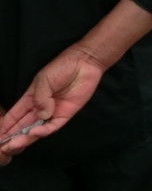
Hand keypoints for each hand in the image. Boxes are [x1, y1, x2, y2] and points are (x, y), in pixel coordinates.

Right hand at [0, 46, 104, 164]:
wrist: (85, 62)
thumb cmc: (63, 67)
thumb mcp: (43, 79)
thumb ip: (39, 98)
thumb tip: (41, 116)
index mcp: (31, 98)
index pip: (16, 115)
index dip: (6, 126)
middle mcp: (40, 108)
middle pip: (24, 126)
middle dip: (12, 136)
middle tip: (3, 147)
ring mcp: (53, 112)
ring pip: (36, 129)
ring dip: (25, 137)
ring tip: (13, 145)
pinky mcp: (66, 114)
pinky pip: (53, 126)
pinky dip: (43, 131)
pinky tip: (34, 132)